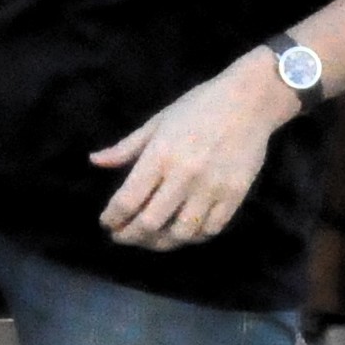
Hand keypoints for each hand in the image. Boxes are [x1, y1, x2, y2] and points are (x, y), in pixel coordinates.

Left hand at [90, 55, 299, 251]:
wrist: (249, 101)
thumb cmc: (198, 107)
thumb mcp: (157, 122)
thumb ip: (126, 147)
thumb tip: (95, 161)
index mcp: (160, 155)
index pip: (128, 200)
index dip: (112, 218)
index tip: (106, 223)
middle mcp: (184, 176)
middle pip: (150, 223)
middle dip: (130, 236)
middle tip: (121, 237)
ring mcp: (212, 188)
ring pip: (181, 233)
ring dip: (160, 243)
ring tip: (149, 239)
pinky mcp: (234, 195)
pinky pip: (210, 229)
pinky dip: (192, 238)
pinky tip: (181, 233)